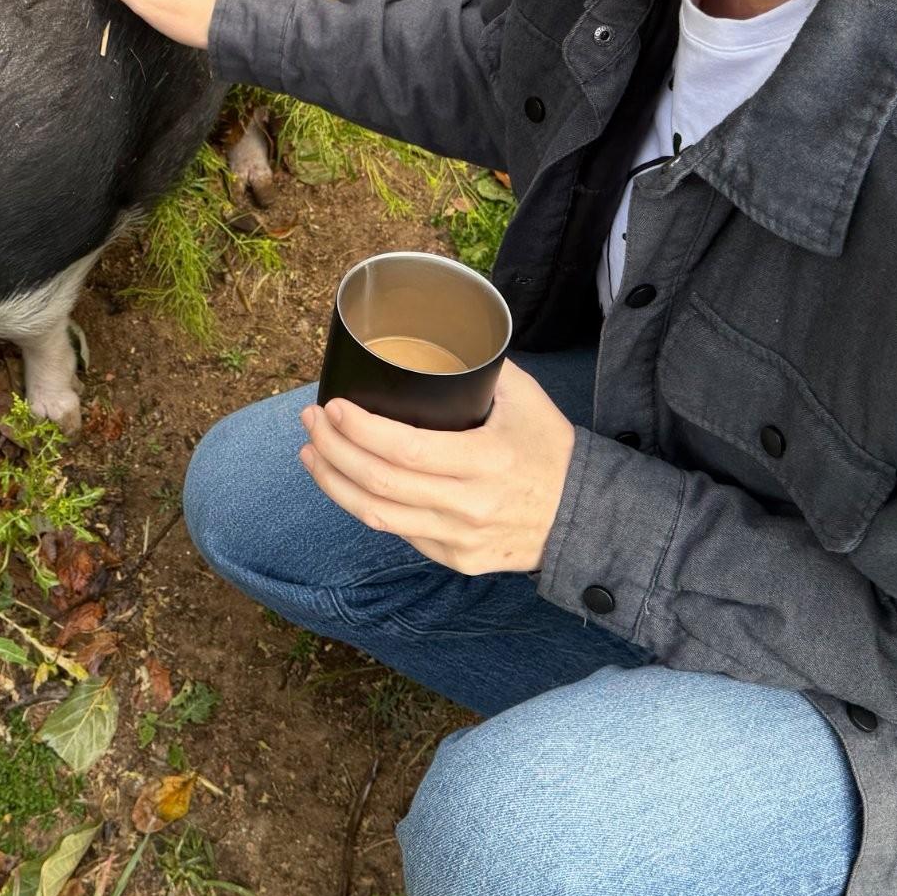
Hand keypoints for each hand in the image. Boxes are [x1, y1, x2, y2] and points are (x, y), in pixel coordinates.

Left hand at [297, 361, 576, 573]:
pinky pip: (398, 533)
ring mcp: (459, 539)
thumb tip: (441, 335)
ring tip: (311, 452)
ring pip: (376, 516)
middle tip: (311, 420)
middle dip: (332, 448)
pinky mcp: (455, 560)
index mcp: (486, 462)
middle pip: (378, 483)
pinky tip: (347, 481)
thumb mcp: (526, 399)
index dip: (359, 429)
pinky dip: (365, 505)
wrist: (585, 518)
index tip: (332, 405)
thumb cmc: (550, 450)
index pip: (404, 450)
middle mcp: (469, 506)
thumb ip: (482, 368)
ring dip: (333, 482)